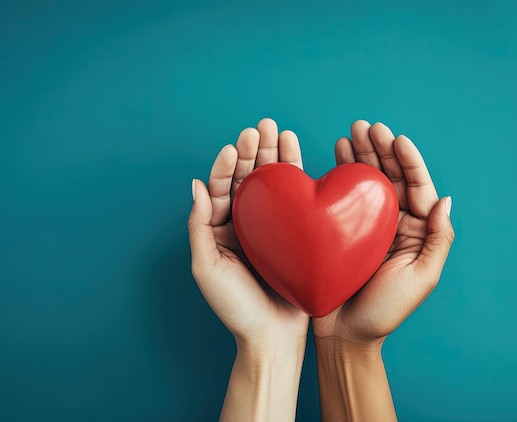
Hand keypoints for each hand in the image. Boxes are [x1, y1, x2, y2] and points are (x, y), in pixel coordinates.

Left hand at [188, 118, 308, 420]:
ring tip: (278, 129)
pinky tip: (296, 152)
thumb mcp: (206, 268)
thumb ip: (199, 226)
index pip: (221, 188)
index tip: (233, 147)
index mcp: (221, 230)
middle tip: (259, 128)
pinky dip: (295, 173)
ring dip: (273, 154)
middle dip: (252, 151)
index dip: (225, 165)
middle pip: (247, 178)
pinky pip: (295, 198)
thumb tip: (196, 185)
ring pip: (271, 182)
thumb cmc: (236, 308)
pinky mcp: (296, 232)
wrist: (272, 337)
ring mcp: (273, 226)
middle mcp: (246, 223)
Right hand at [313, 120, 453, 342]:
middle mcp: (394, 222)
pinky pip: (344, 195)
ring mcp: (366, 224)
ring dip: (361, 154)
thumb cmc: (386, 311)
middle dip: (380, 149)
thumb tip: (446, 200)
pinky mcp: (341, 229)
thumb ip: (438, 240)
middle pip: (391, 177)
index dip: (409, 161)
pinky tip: (337, 153)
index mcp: (416, 231)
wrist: (347, 334)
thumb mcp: (422, 277)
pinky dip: (341, 172)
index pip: (417, 187)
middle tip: (366, 126)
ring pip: (368, 180)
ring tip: (351, 132)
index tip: (396, 138)